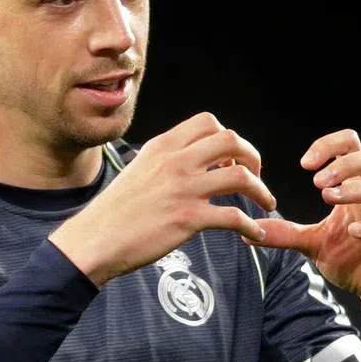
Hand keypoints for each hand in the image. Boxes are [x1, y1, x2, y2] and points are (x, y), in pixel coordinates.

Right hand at [49, 112, 275, 285]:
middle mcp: (175, 162)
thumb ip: (165, 160)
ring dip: (261, 190)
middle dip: (253, 156)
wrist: (95, 239)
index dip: (228, 137)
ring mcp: (183, 189)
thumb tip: (189, 159)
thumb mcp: (138, 169)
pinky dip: (252, 225)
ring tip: (265, 203)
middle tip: (255, 175)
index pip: (208, 122)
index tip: (232, 157)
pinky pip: (234, 216)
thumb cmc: (114, 211)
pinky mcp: (188, 219)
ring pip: (240, 176)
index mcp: (162, 146)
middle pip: (231, 140)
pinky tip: (255, 233)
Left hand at [247, 129, 360, 328]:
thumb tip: (248, 232)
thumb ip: (285, 233)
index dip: (329, 145)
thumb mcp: (312, 243)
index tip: (305, 163)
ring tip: (327, 198)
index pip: (351, 146)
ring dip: (353, 189)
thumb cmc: (353, 259)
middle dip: (344, 163)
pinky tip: (352, 232)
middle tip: (316, 181)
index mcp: (356, 189)